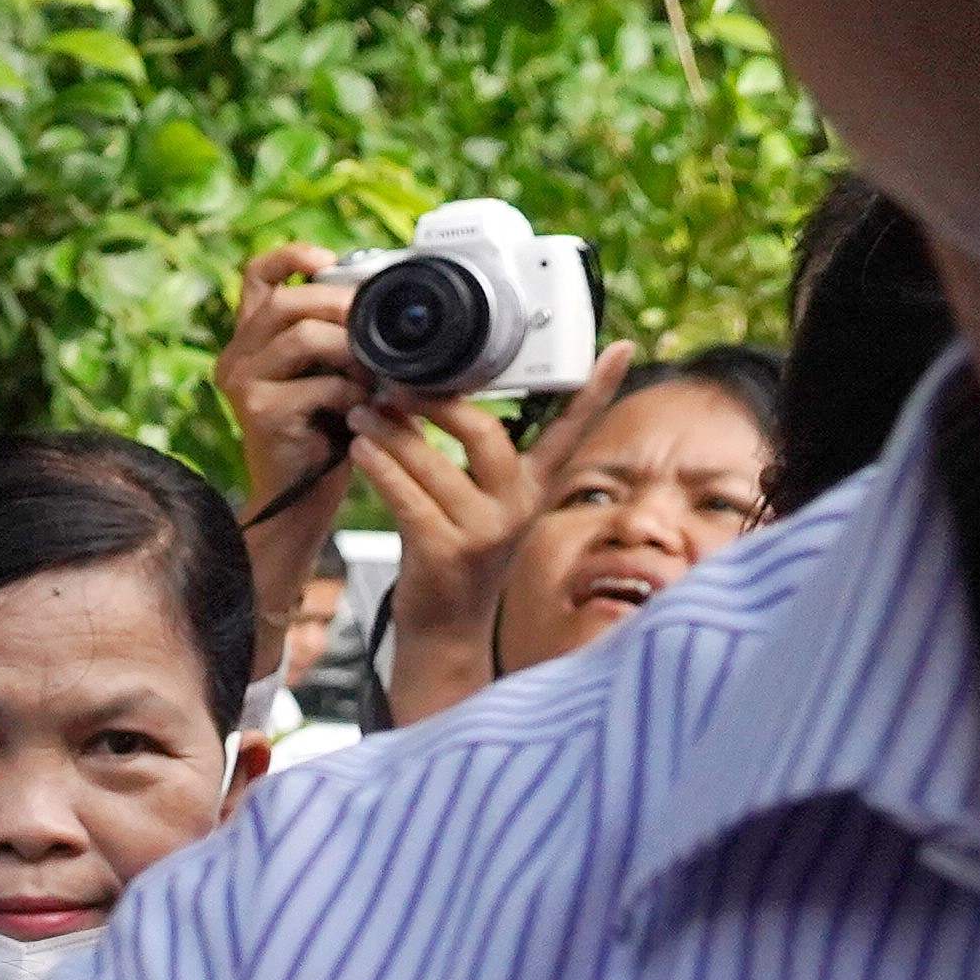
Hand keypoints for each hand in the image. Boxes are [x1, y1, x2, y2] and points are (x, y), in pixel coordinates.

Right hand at [212, 245, 374, 662]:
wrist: (301, 497)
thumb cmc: (325, 432)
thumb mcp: (333, 371)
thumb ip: (343, 334)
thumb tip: (386, 298)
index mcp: (251, 338)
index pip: (258, 275)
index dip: (293, 256)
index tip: (329, 261)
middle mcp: (236, 355)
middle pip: (288, 300)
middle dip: (342, 306)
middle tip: (377, 327)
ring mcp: (242, 384)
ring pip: (305, 335)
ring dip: (353, 350)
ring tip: (375, 374)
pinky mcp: (260, 412)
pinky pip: (322, 384)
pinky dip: (354, 394)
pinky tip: (364, 410)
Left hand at [357, 341, 629, 724]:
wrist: (445, 633)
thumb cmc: (454, 557)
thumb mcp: (481, 506)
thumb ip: (471, 458)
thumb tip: (428, 392)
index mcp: (534, 488)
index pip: (572, 430)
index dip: (596, 389)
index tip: (619, 346)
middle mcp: (518, 507)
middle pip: (485, 432)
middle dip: (436, 401)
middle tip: (396, 383)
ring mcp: (484, 533)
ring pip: (435, 462)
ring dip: (392, 431)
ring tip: (364, 410)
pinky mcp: (446, 554)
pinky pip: (408, 497)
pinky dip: (381, 467)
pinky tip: (360, 449)